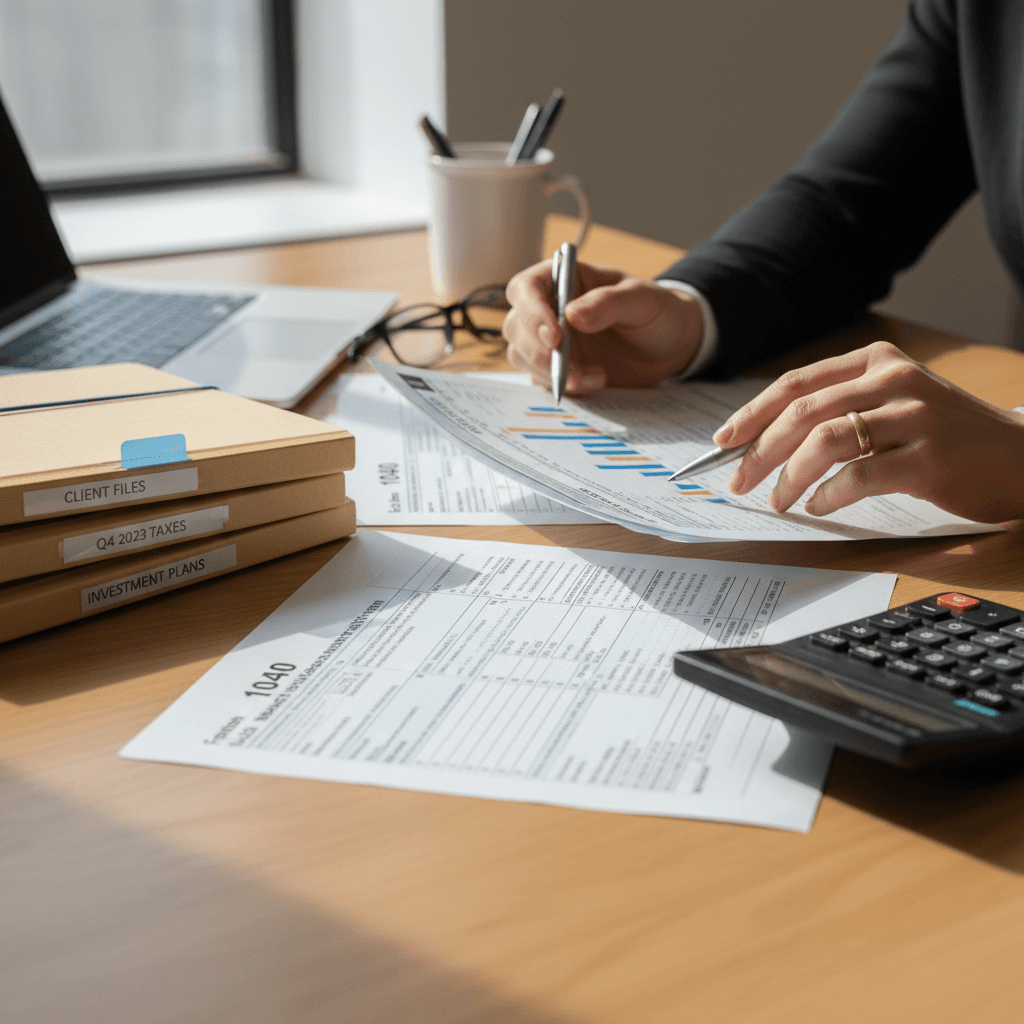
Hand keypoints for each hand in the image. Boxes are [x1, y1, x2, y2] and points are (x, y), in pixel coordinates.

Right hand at [503, 260, 703, 395]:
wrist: (671, 347)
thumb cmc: (657, 312)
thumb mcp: (643, 299)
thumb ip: (609, 302)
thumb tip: (572, 314)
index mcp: (565, 279)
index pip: (526, 288)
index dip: (532, 312)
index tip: (554, 337)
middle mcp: (550, 309)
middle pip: (516, 326)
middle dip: (538, 351)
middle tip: (570, 368)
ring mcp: (550, 341)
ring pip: (522, 356)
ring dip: (551, 372)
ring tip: (596, 376)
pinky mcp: (556, 368)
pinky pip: (542, 380)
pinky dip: (564, 386)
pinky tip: (596, 381)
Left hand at [715, 340, 1023, 522]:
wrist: (1021, 457)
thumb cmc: (946, 435)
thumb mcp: (895, 401)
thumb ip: (841, 407)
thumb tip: (768, 438)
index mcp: (878, 361)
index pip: (797, 382)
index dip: (753, 412)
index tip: (723, 440)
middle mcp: (894, 380)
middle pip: (802, 411)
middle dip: (760, 450)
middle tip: (739, 480)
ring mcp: (914, 417)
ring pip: (825, 441)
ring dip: (789, 476)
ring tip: (779, 500)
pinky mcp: (928, 459)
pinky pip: (858, 476)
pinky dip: (829, 494)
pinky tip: (820, 506)